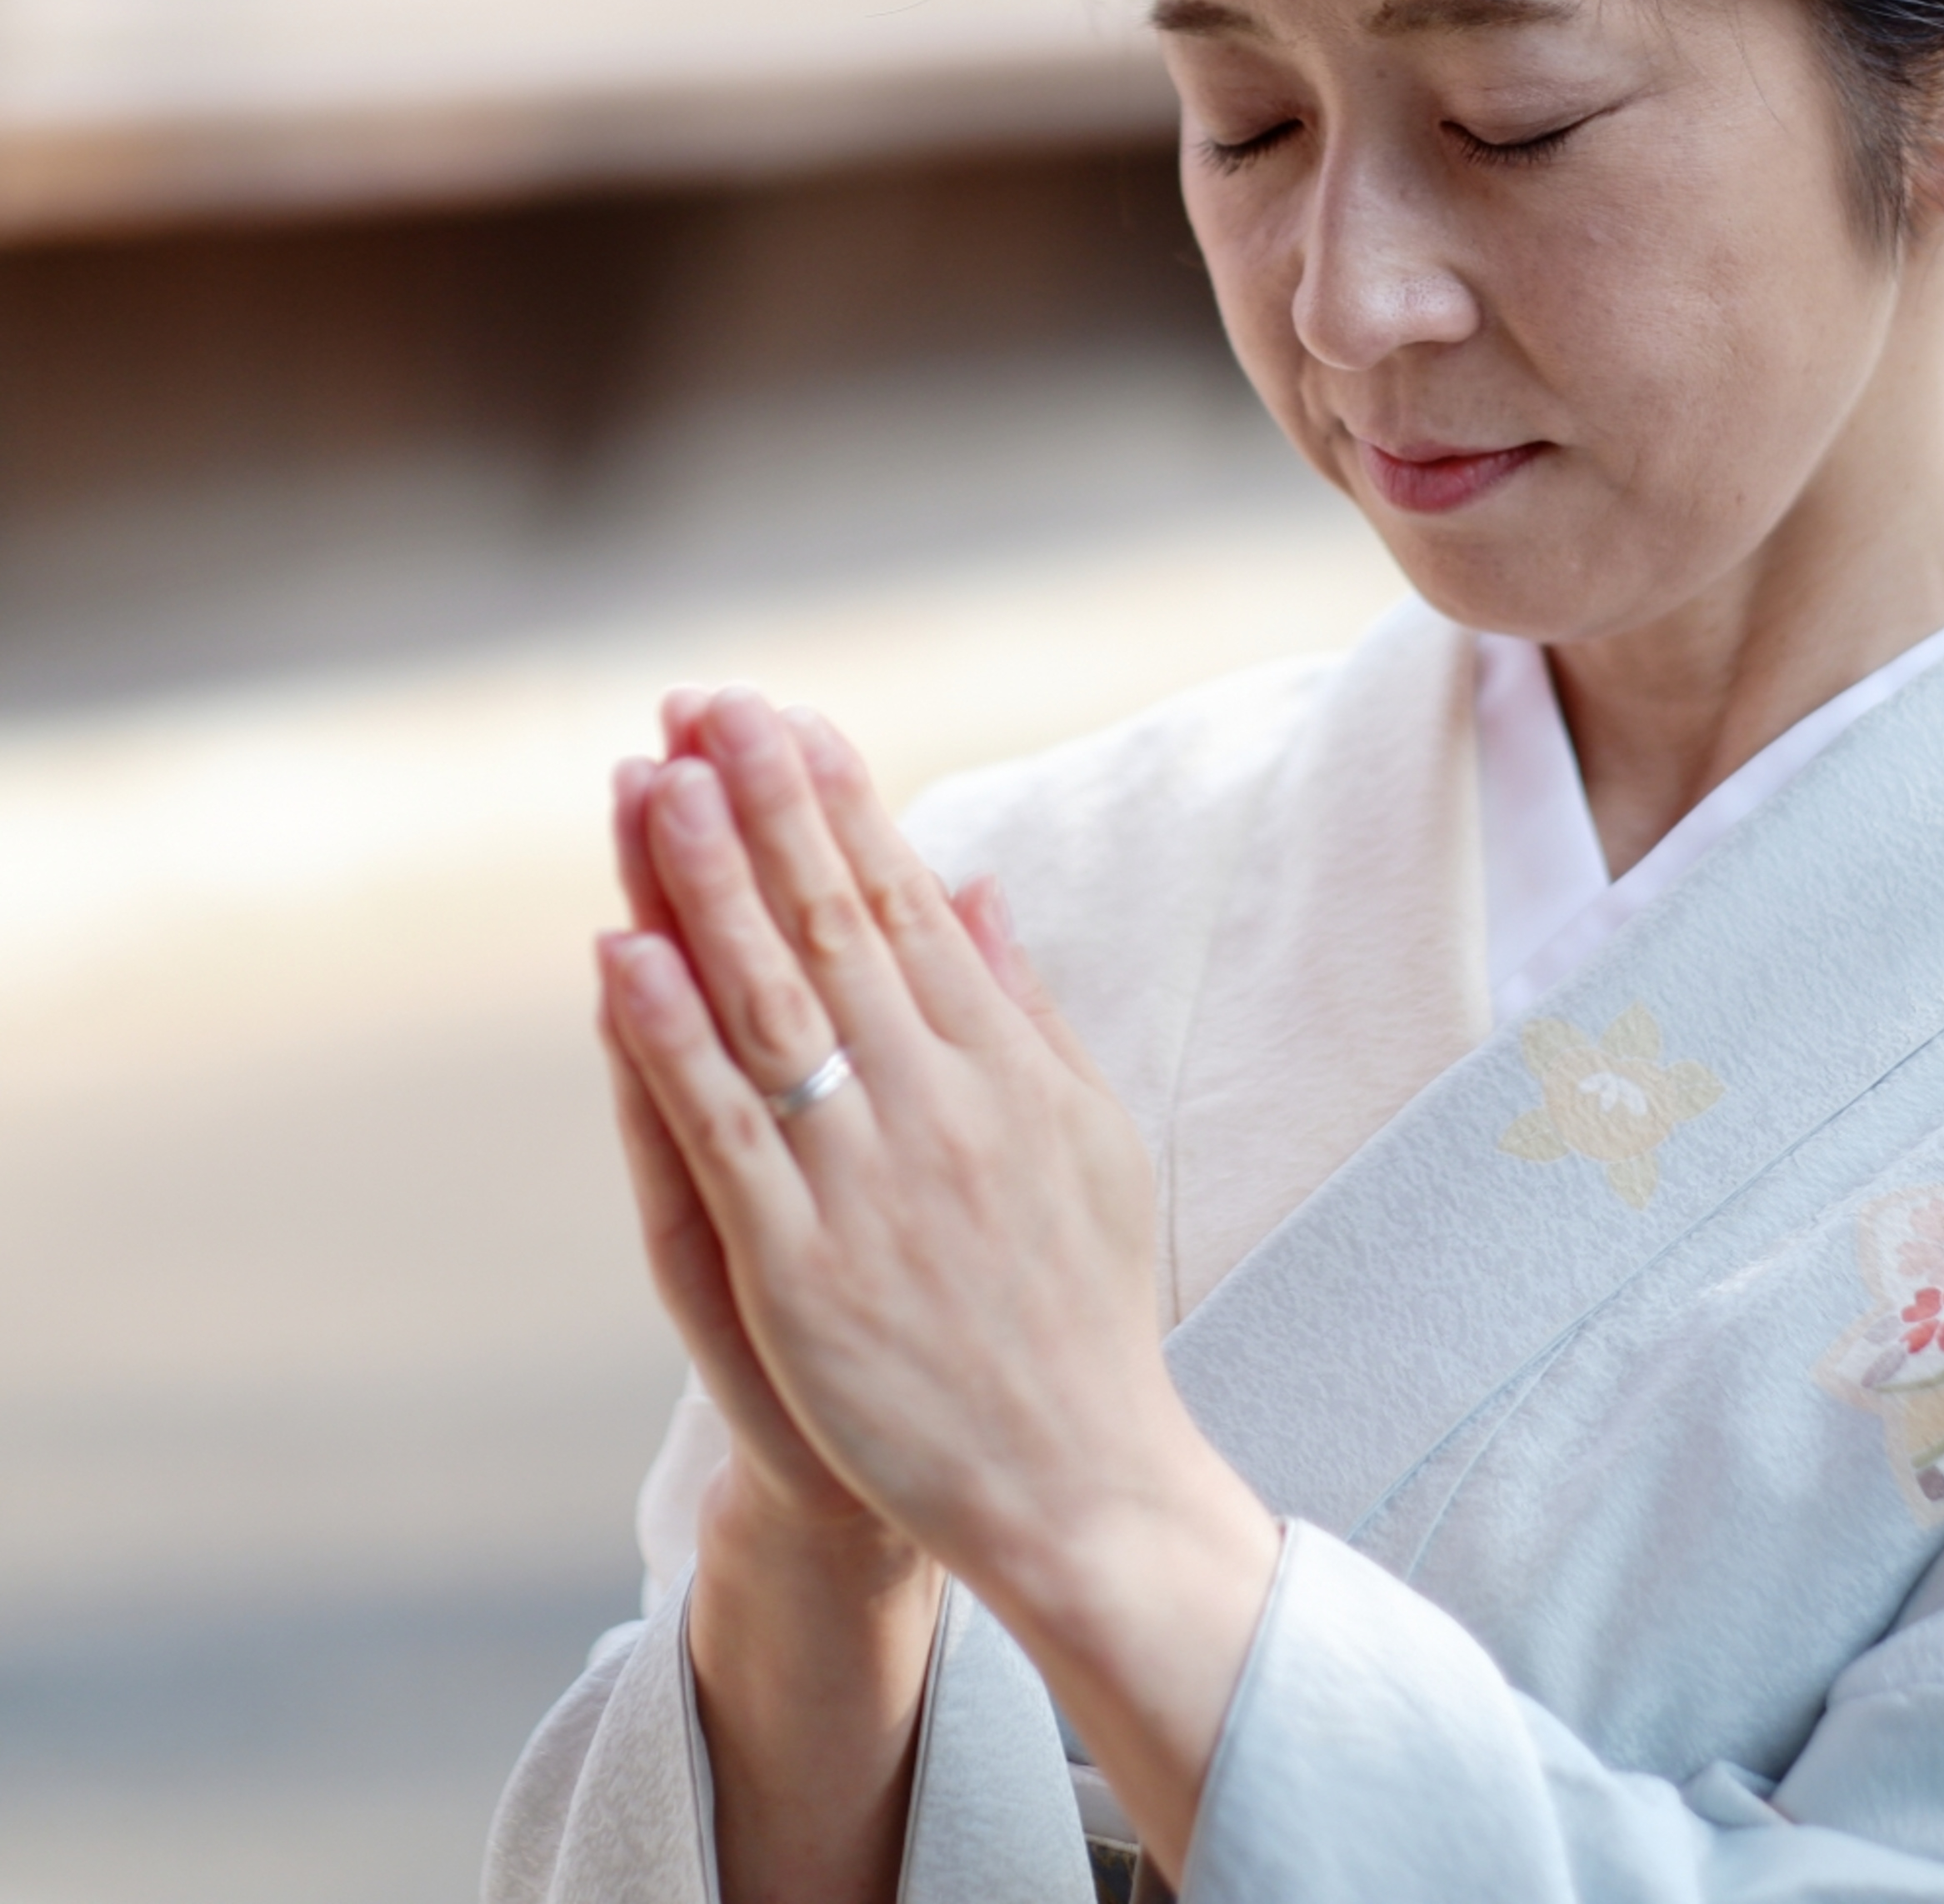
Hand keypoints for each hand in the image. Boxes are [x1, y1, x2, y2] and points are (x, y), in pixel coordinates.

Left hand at [600, 687, 1280, 1879]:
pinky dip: (668, 1039)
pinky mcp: (801, 1266)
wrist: (1077, 1477)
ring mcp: (867, 1181)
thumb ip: (1025, 1007)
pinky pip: (725, 1130)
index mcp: (1006, 1066)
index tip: (795, 719)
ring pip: (771, 1002)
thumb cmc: (1081, 1304)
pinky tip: (620, 953)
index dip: (846, 805)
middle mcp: (939, 1102)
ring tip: (652, 778)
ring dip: (707, 882)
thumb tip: (975, 883)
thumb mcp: (1087, 1136)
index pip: (908, 905)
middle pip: (834, 924)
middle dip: (766, 803)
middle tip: (709, 701)